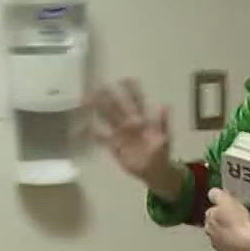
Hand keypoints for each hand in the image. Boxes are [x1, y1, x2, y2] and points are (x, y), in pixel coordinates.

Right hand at [91, 79, 177, 193]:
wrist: (155, 171)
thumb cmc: (161, 152)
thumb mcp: (165, 137)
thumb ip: (163, 122)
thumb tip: (165, 105)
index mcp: (143, 120)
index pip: (137, 102)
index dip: (132, 91)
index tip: (126, 79)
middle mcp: (130, 124)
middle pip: (118, 107)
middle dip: (108, 97)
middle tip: (98, 86)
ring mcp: (121, 134)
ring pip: (108, 118)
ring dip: (98, 110)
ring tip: (87, 100)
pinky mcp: (115, 145)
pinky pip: (102, 137)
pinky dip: (93, 133)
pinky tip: (84, 126)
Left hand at [203, 189, 249, 250]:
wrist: (245, 246)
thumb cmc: (236, 221)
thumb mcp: (226, 201)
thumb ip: (218, 195)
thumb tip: (212, 192)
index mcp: (209, 219)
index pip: (212, 211)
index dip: (221, 208)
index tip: (230, 207)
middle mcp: (211, 233)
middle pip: (215, 225)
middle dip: (223, 222)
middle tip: (236, 218)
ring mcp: (220, 246)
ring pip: (223, 237)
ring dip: (229, 234)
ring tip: (242, 230)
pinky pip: (232, 247)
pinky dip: (236, 243)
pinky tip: (245, 241)